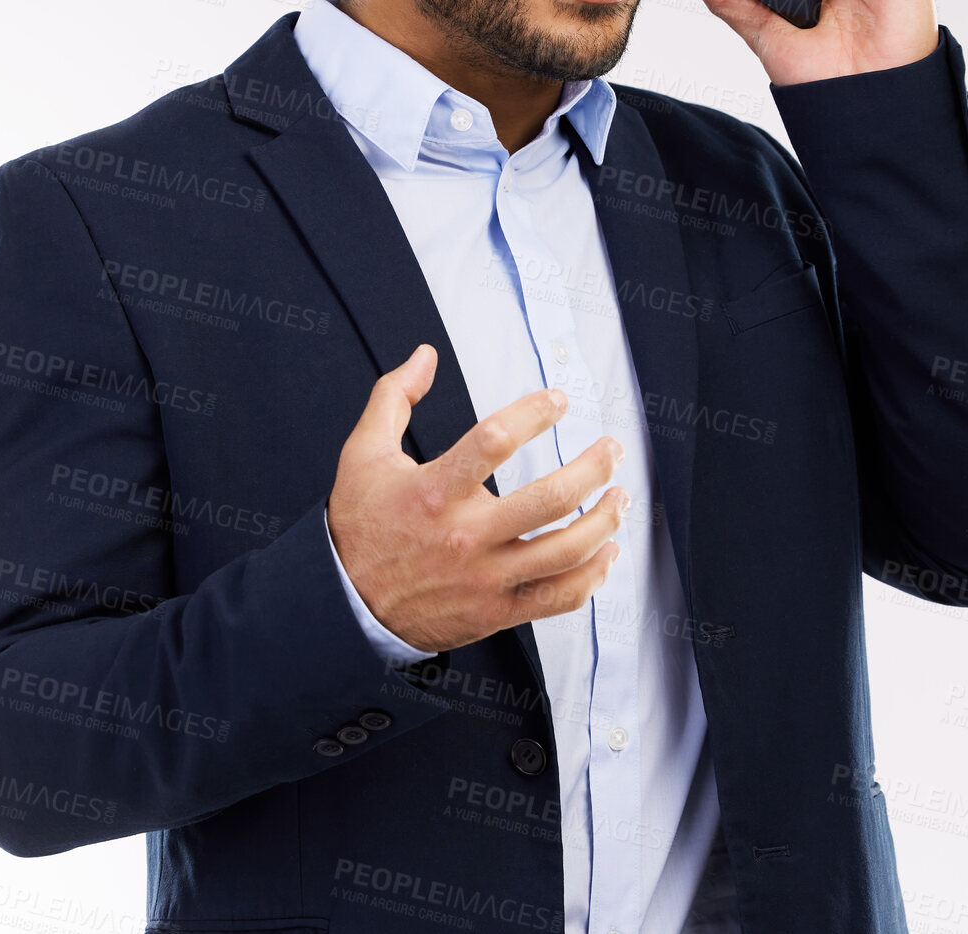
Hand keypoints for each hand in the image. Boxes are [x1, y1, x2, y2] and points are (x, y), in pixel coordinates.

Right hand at [326, 344, 628, 652]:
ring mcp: (486, 577)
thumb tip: (424, 356)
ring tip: (619, 497)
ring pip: (566, 551)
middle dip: (593, 468)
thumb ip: (393, 397)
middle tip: (610, 450)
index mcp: (434, 491)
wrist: (347, 605)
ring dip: (605, 521)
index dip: (535, 412)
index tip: (557, 400)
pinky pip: (560, 597)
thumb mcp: (362, 453)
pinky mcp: (497, 610)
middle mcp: (466, 535)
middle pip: (550, 499)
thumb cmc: (360, 527)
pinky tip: (606, 552)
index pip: (495, 440)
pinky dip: (593, 574)